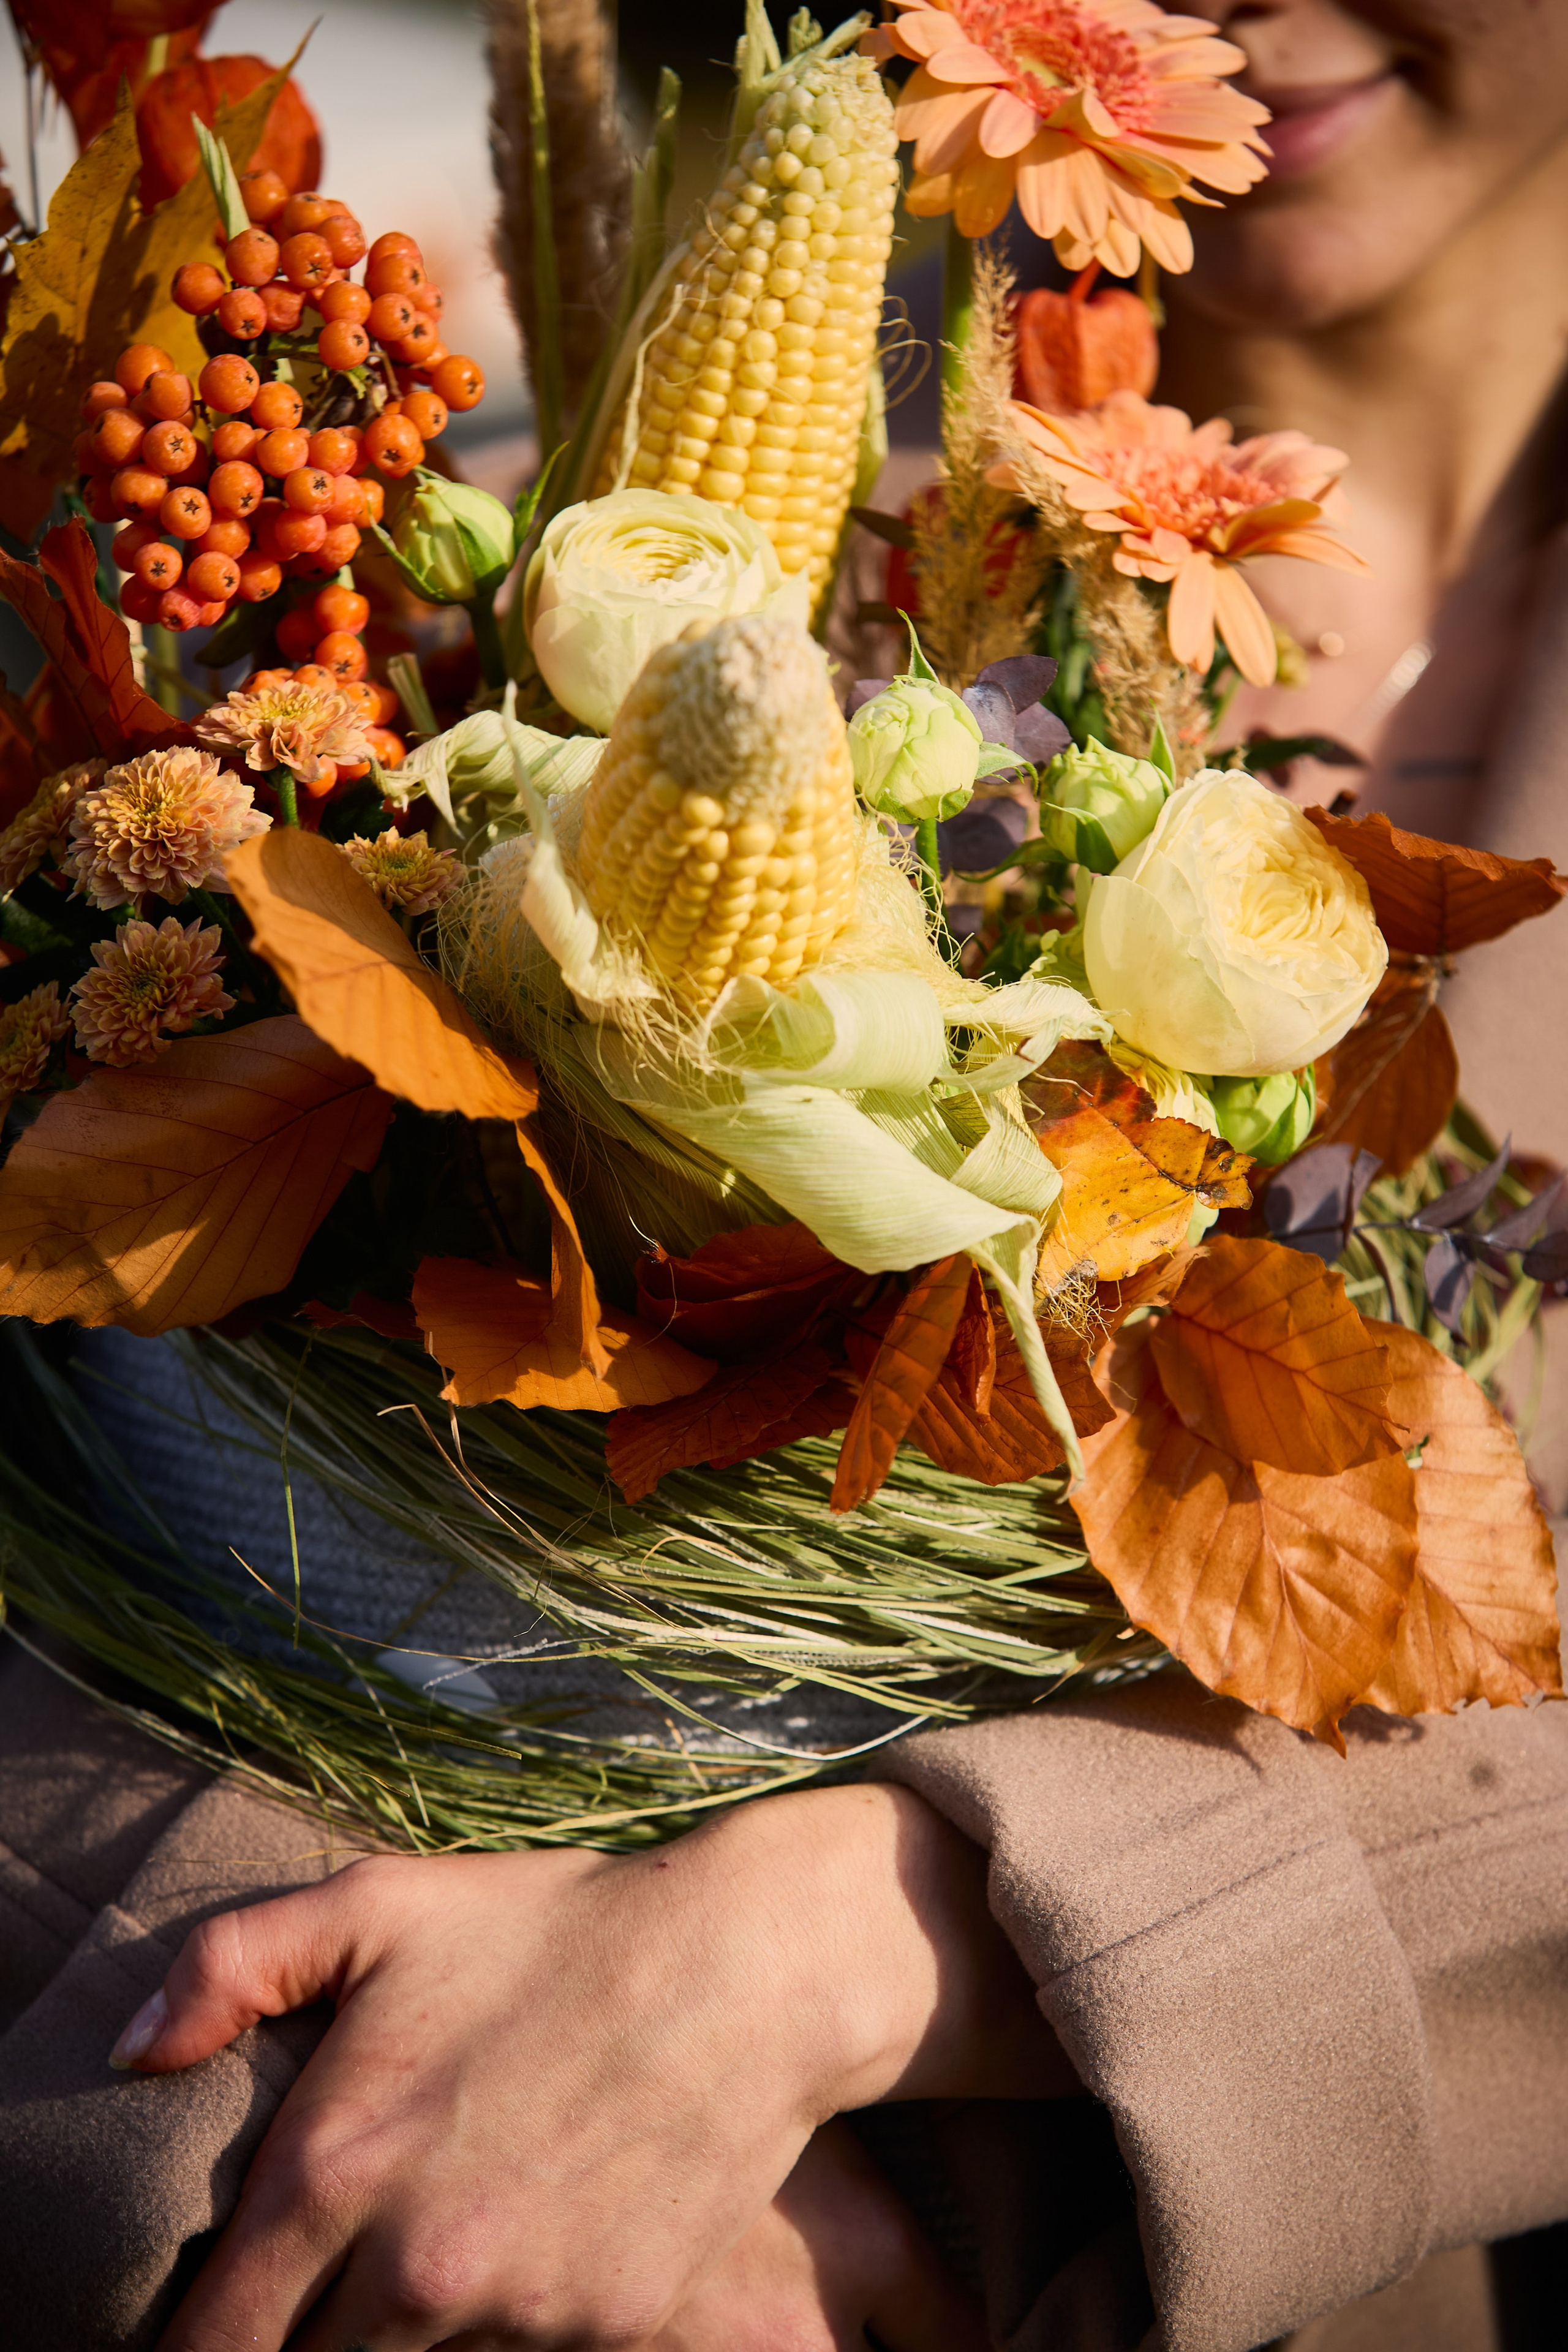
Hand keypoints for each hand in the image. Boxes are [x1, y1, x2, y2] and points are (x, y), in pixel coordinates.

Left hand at [115, 1784, 1069, 2348]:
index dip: (202, 2345)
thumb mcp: (383, 1903)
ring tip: (455, 2233)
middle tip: (340, 2268)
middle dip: (310, 2332)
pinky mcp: (610, 2332)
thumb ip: (233, 1964)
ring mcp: (518, 2312)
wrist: (748, 1968)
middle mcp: (414, 2266)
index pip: (214, 2344)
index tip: (222, 2318)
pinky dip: (516, 2319)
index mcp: (335, 2171)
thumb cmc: (556, 1930)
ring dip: (413, 2328)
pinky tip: (540, 2237)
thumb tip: (136, 2050)